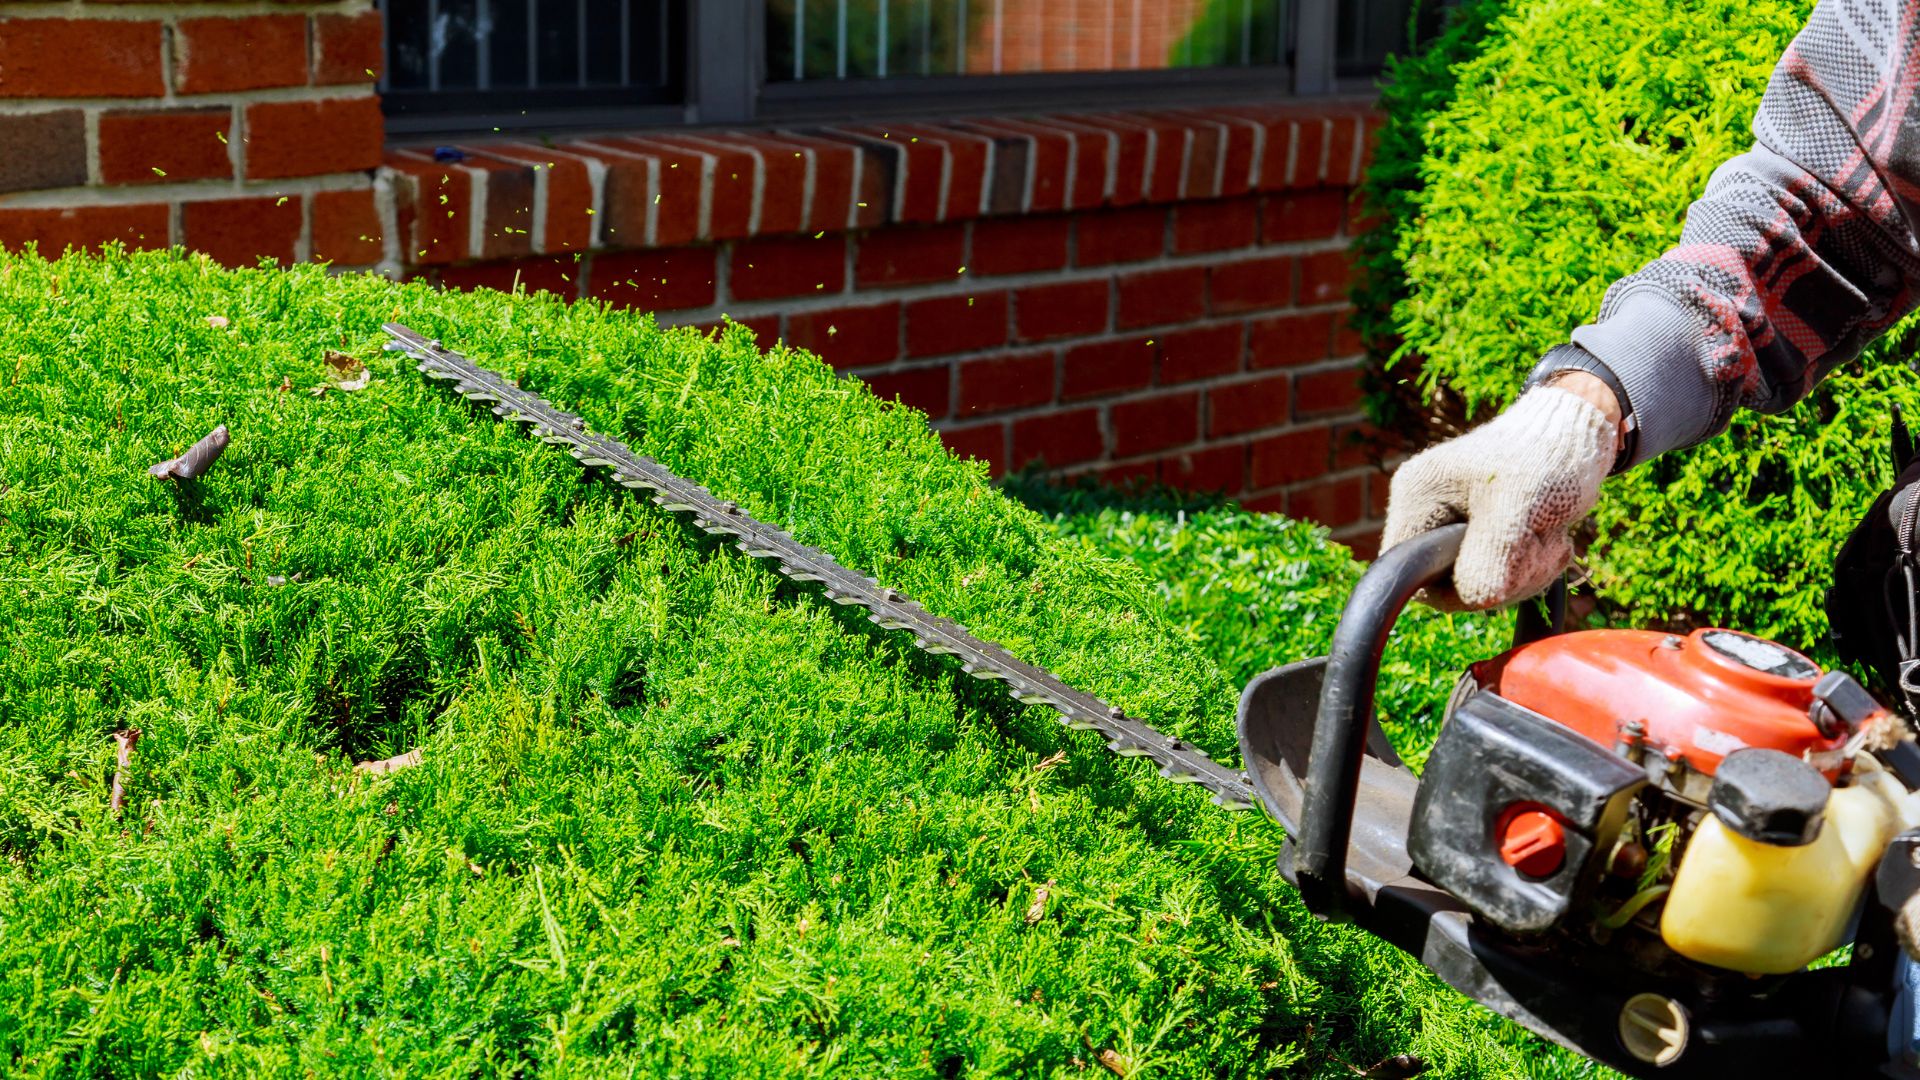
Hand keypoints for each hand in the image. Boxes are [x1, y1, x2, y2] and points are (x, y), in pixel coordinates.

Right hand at [1381, 374, 1622, 609]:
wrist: (1580, 433)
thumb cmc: (1545, 457)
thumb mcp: (1518, 506)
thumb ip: (1491, 555)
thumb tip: (1476, 600)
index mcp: (1418, 497)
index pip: (1408, 571)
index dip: (1452, 586)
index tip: (1500, 568)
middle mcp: (1428, 510)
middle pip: (1446, 583)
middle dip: (1502, 576)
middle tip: (1540, 545)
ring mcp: (1455, 522)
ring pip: (1477, 583)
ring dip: (1524, 571)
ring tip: (1550, 536)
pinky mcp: (1483, 531)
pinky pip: (1498, 574)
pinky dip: (1530, 566)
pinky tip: (1550, 539)